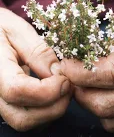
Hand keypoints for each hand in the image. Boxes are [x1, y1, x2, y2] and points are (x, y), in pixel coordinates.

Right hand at [0, 8, 71, 130]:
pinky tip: (54, 92)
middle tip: (68, 85)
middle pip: (23, 118)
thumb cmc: (0, 28)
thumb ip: (38, 51)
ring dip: (52, 110)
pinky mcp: (7, 104)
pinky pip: (28, 118)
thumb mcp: (17, 30)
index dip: (47, 90)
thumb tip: (58, 73)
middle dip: (54, 106)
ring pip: (26, 122)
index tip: (65, 79)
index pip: (18, 91)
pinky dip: (46, 111)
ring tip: (63, 88)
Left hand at [61, 41, 113, 134]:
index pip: (109, 73)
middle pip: (104, 104)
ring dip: (96, 107)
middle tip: (77, 84)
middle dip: (82, 94)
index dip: (82, 73)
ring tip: (97, 92)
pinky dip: (111, 121)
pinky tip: (112, 105)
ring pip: (109, 121)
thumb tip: (65, 61)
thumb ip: (97, 50)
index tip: (66, 67)